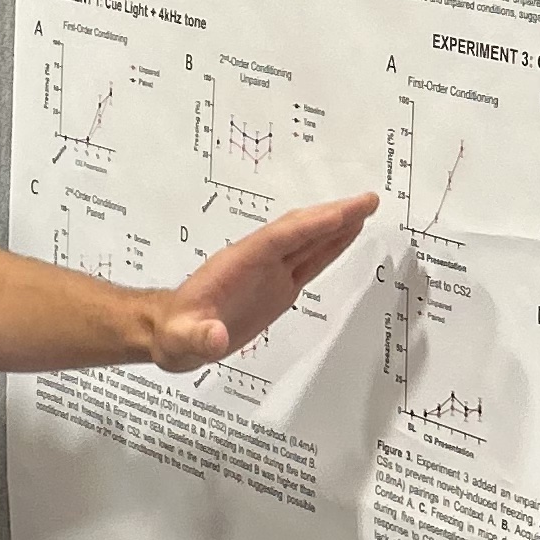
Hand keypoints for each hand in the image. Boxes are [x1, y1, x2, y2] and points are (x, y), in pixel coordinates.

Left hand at [147, 193, 380, 371]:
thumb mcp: (180, 339)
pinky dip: (329, 248)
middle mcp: (257, 261)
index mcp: (237, 264)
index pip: (280, 239)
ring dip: (336, 226)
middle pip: (300, 231)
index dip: (312, 226)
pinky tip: (346, 237)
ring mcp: (269, 273)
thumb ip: (197, 337)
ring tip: (366, 209)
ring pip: (307, 242)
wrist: (172, 334)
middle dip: (333, 215)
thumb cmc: (175, 332)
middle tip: (368, 200)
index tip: (343, 213)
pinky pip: (307, 263)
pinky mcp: (277, 288)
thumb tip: (215, 336)